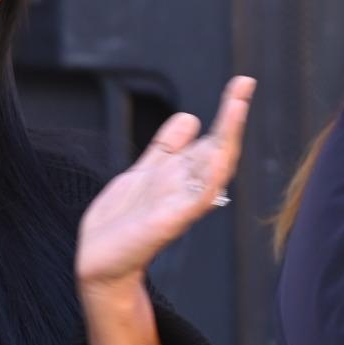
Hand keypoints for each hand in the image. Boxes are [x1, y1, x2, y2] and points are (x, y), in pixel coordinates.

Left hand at [76, 76, 255, 289]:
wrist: (99, 261)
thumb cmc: (122, 222)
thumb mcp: (144, 171)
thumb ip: (167, 147)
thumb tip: (190, 117)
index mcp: (181, 175)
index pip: (211, 139)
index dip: (226, 113)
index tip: (241, 83)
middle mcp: (186, 187)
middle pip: (218, 149)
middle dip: (232, 117)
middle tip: (244, 84)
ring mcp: (181, 205)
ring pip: (214, 169)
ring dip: (227, 138)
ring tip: (237, 106)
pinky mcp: (170, 222)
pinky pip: (198, 197)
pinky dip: (211, 176)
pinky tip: (220, 155)